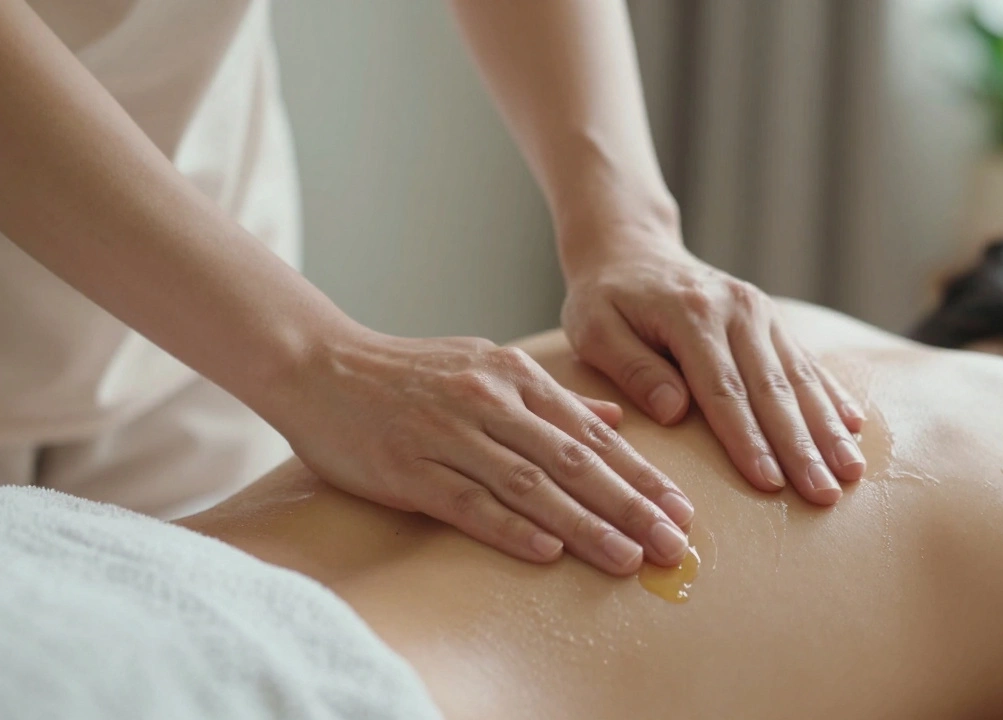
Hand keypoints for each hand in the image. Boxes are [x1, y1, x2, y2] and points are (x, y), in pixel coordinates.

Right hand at [278, 326, 694, 574]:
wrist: (321, 364)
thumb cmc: (408, 371)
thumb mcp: (487, 364)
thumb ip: (553, 396)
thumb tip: (615, 419)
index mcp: (513, 376)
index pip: (591, 433)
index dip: (641, 475)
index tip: (681, 510)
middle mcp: (488, 401)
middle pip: (572, 462)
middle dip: (630, 505)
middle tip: (673, 543)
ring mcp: (447, 433)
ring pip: (529, 485)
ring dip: (584, 525)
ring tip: (627, 558)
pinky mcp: (407, 467)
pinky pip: (467, 502)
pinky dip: (509, 528)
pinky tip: (547, 553)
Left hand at [561, 239, 866, 504]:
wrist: (631, 248)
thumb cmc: (605, 298)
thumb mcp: (594, 329)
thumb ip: (632, 368)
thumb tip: (675, 411)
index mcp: (690, 315)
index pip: (722, 389)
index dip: (747, 439)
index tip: (769, 482)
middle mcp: (735, 309)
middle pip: (772, 388)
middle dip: (801, 446)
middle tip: (823, 494)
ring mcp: (759, 311)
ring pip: (800, 377)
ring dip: (827, 428)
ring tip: (850, 473)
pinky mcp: (771, 318)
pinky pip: (807, 361)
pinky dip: (832, 395)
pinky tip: (854, 427)